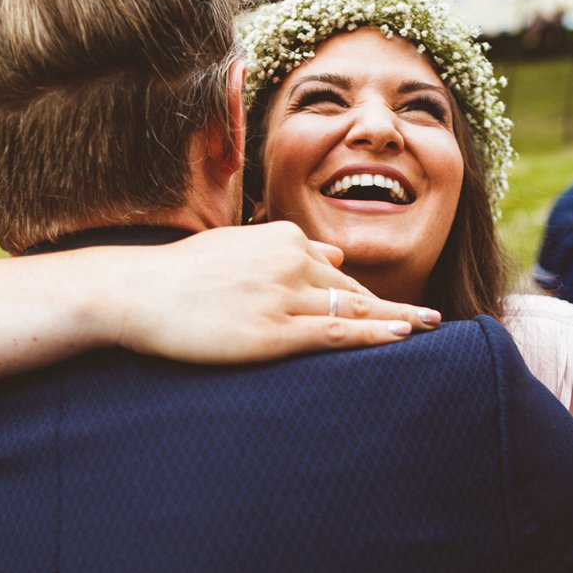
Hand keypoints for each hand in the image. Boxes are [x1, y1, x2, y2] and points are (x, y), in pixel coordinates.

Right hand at [114, 222, 440, 362]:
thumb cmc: (178, 274)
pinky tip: (400, 335)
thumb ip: (283, 251)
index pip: (332, 270)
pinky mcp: (276, 329)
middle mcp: (292, 260)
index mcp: (282, 237)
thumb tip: (328, 256)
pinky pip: (336, 330)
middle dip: (393, 304)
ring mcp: (286, 295)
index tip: (390, 308)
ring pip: (353, 309)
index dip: (363, 294)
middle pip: (353, 288)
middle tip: (432, 318)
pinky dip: (372, 333)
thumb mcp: (235, 247)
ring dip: (396, 319)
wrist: (139, 290)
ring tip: (429, 327)